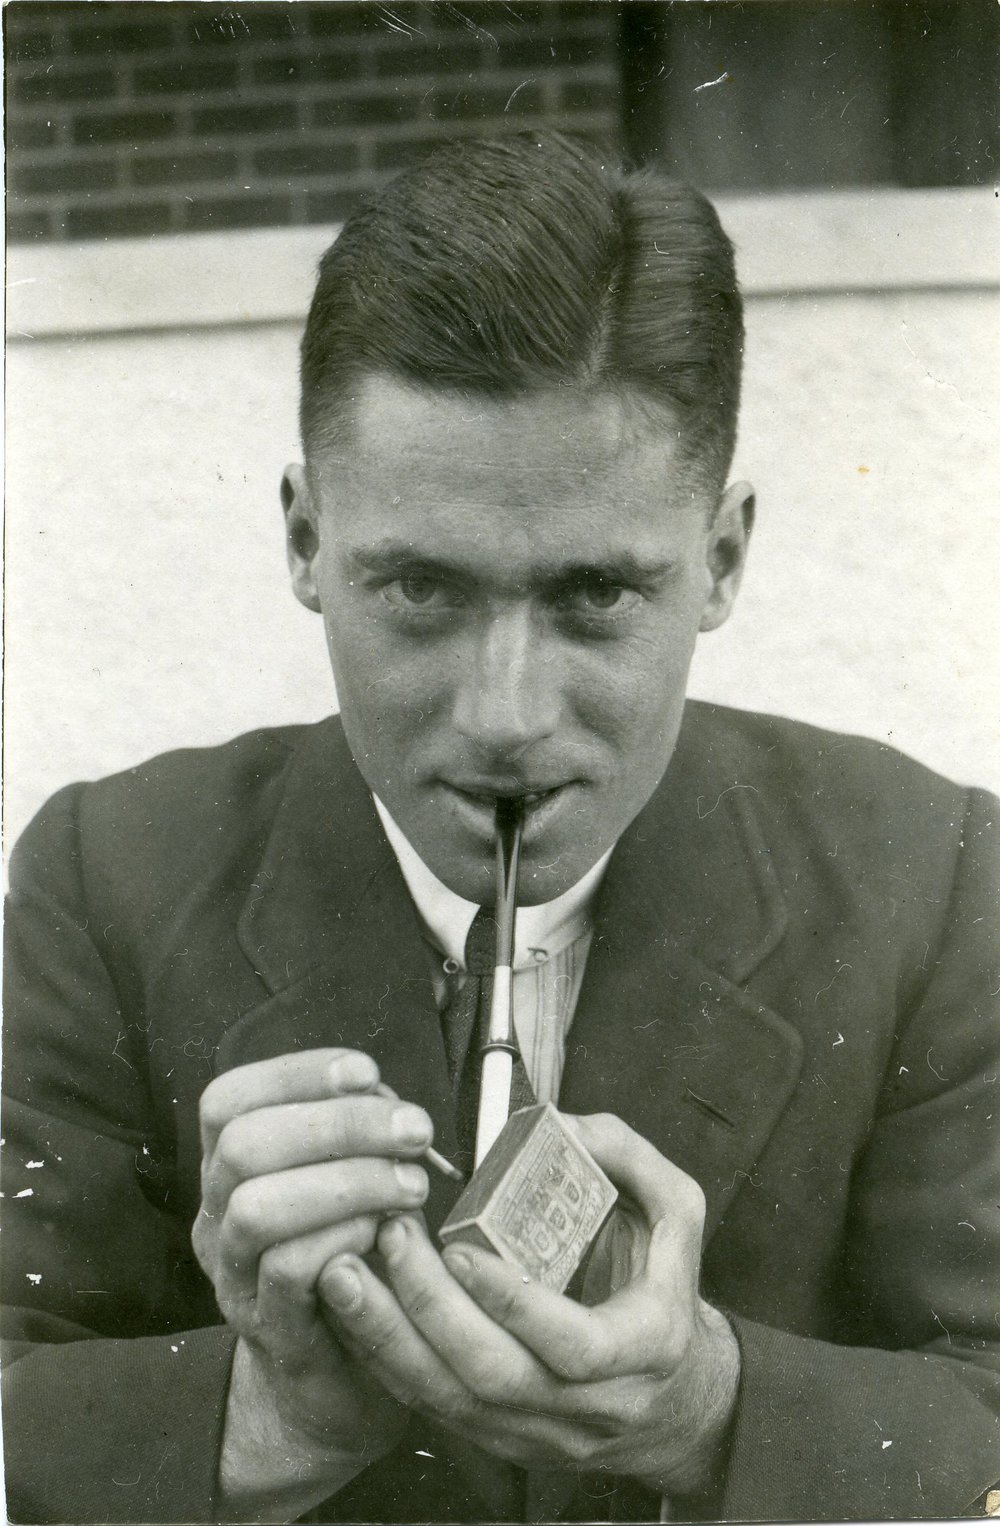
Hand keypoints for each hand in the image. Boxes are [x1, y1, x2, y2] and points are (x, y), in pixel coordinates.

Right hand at [192, 1048, 433, 1515]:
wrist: (340, 1378)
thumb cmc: (356, 1257)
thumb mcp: (352, 1181)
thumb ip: (358, 1134)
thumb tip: (382, 1093)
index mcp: (230, 1168)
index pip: (228, 1099)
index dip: (294, 1072)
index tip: (365, 1072)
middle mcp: (216, 1216)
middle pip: (243, 1144)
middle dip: (338, 1124)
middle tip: (413, 1130)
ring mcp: (233, 1275)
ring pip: (256, 1208)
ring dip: (346, 1182)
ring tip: (410, 1184)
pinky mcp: (267, 1328)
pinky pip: (287, 1272)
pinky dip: (343, 1238)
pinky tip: (386, 1233)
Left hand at [318, 1113, 739, 1497]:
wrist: (672, 1399)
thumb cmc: (666, 1291)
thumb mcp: (678, 1213)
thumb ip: (629, 1159)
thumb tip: (561, 1124)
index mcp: (644, 1347)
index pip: (575, 1347)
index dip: (515, 1303)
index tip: (461, 1247)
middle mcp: (591, 1405)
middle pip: (495, 1378)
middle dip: (429, 1310)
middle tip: (390, 1237)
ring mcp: (540, 1431)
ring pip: (450, 1403)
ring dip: (389, 1338)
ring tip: (346, 1272)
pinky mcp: (499, 1438)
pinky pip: (430, 1408)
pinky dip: (385, 1359)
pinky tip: (352, 1310)